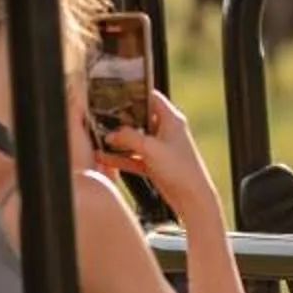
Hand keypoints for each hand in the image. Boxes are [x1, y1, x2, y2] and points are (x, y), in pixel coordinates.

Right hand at [95, 93, 220, 217]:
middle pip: (140, 118)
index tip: (116, 95)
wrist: (193, 198)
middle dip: (121, 120)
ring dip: (119, 140)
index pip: (151, 97)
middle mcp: (166, 131)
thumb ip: (128, 138)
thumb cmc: (180, 169)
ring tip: (99, 138)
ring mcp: (160, 148)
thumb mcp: (151, 148)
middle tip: (101, 118)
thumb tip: (110, 135)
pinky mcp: (154, 164)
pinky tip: (104, 157)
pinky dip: (120, 157)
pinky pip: (133, 157)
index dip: (134, 94)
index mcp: (171, 119)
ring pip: (135, 139)